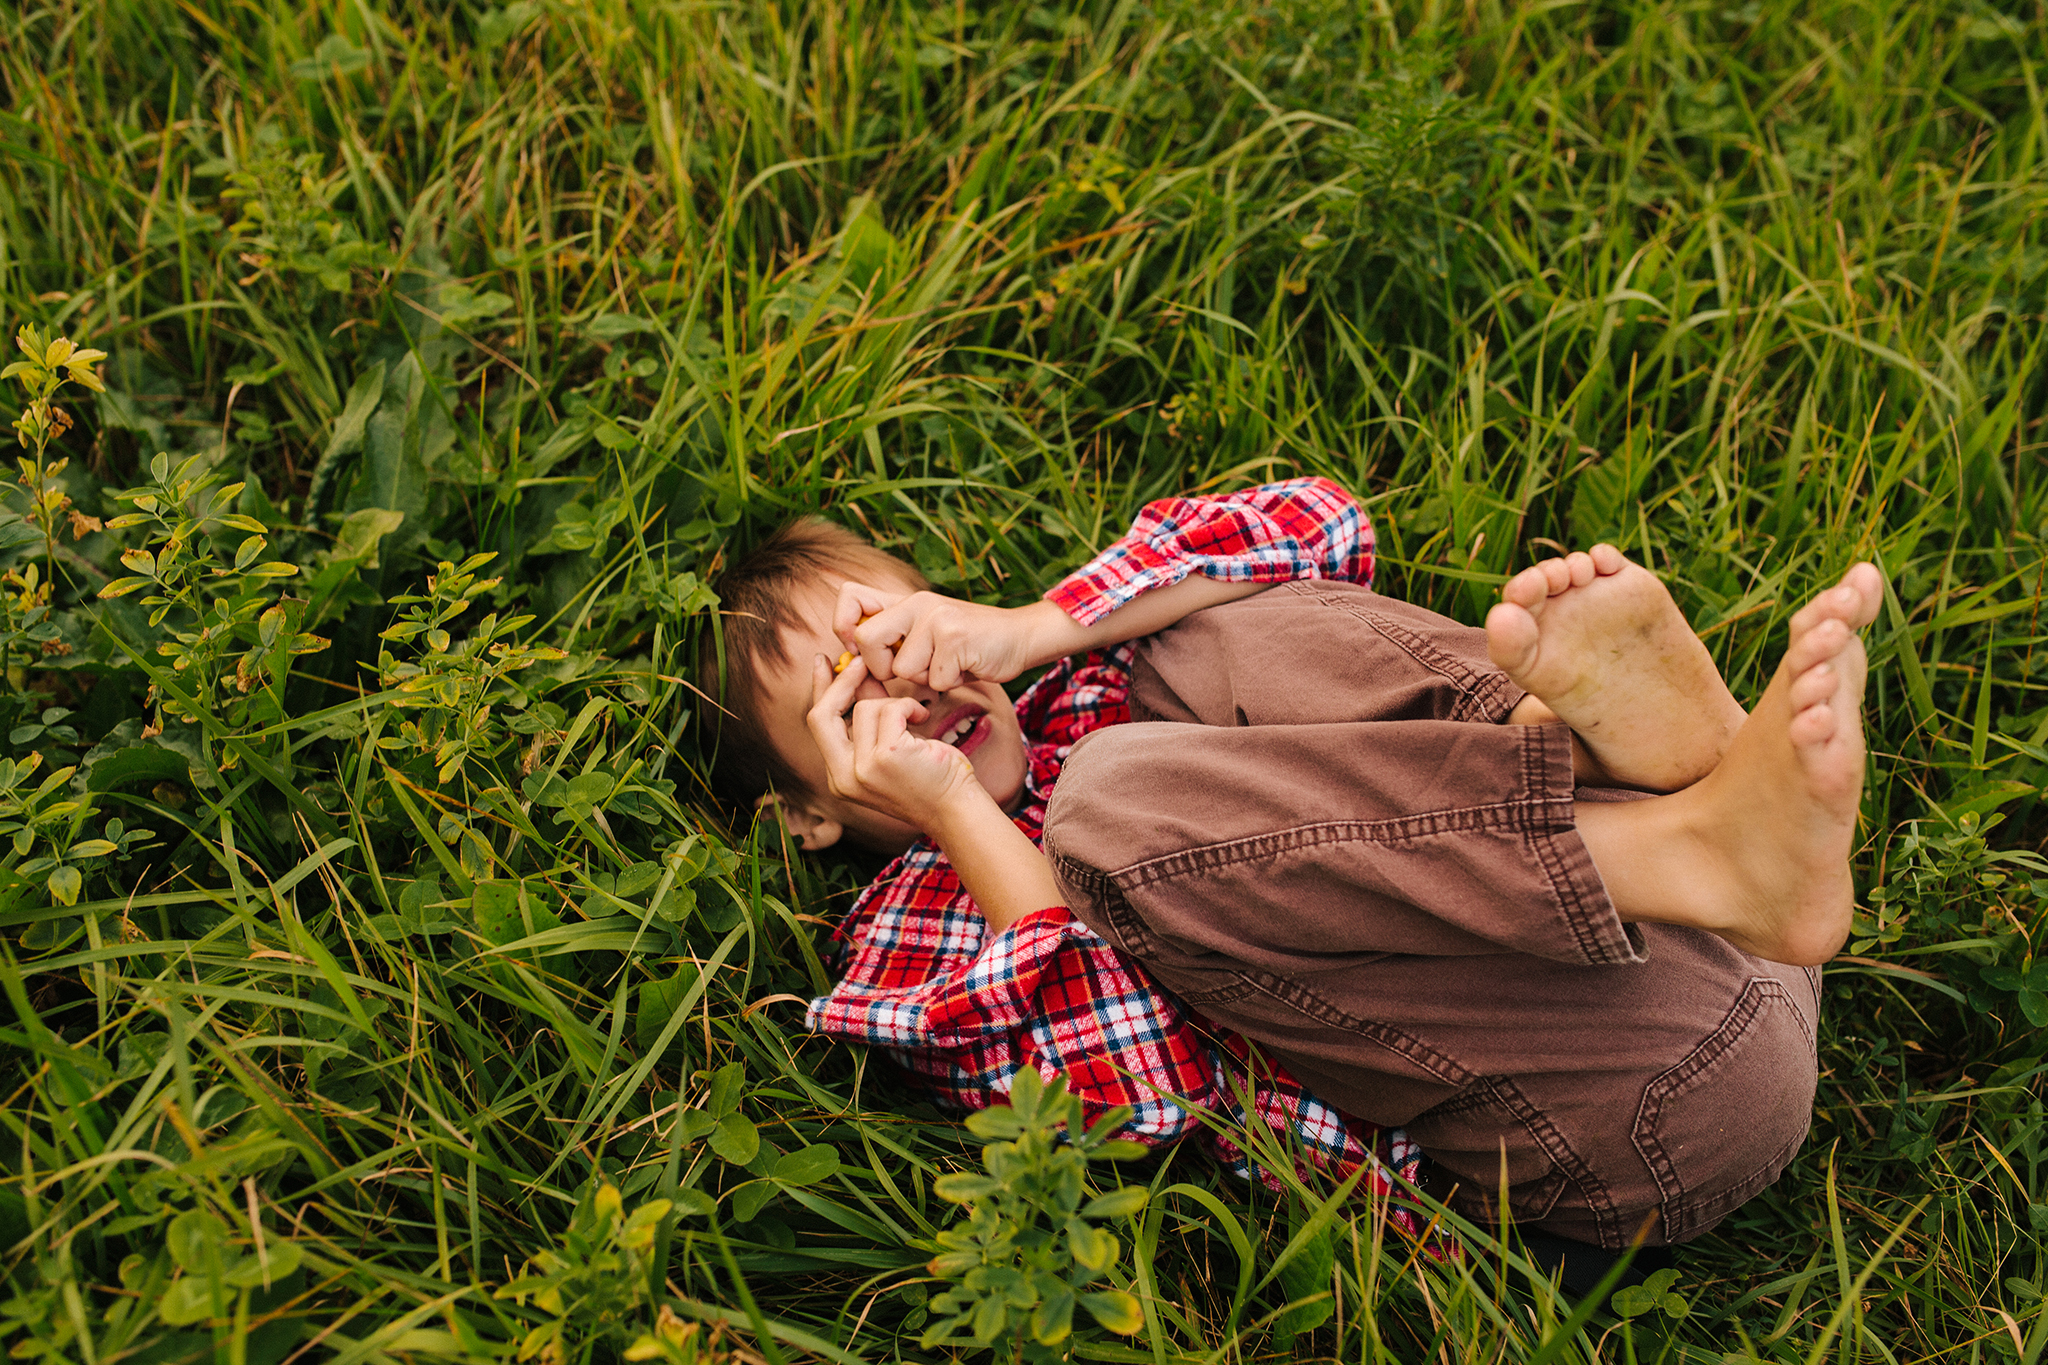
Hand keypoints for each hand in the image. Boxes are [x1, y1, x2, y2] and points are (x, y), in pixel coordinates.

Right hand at [805, 653, 988, 832]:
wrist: (956, 808)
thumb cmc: (927, 778)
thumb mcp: (889, 747)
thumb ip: (868, 717)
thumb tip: (856, 673)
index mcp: (839, 778)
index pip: (818, 725)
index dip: (818, 689)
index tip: (823, 661)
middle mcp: (843, 778)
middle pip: (821, 715)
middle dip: (840, 682)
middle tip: (860, 661)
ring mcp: (863, 769)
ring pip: (864, 707)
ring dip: (895, 703)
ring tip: (917, 718)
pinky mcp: (886, 756)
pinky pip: (891, 709)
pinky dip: (910, 706)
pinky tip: (924, 718)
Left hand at [833, 581, 1063, 689]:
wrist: (1021, 636)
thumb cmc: (971, 645)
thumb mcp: (928, 633)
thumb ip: (894, 640)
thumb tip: (851, 661)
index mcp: (905, 601)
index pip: (850, 596)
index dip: (843, 627)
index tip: (862, 652)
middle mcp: (917, 603)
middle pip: (866, 638)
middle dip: (882, 667)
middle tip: (913, 669)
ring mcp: (936, 619)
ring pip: (903, 669)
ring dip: (926, 679)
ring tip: (949, 666)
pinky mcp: (955, 639)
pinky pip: (934, 680)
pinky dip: (950, 684)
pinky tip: (966, 669)